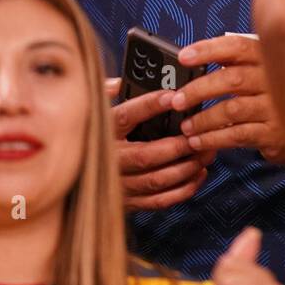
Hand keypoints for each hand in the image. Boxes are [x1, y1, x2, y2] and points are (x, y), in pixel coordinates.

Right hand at [106, 79, 215, 210]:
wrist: (78, 175)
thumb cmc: (93, 138)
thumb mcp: (95, 113)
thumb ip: (106, 95)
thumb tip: (120, 83)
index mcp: (102, 133)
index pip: (126, 116)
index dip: (150, 105)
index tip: (173, 97)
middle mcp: (110, 161)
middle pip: (146, 155)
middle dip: (179, 146)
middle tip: (199, 135)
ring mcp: (119, 185)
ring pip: (157, 180)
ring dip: (187, 168)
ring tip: (205, 153)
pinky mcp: (130, 202)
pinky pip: (160, 200)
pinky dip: (183, 190)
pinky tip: (198, 174)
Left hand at [174, 35, 284, 163]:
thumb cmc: (273, 92)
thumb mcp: (260, 70)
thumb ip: (234, 63)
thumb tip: (193, 60)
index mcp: (266, 58)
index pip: (236, 46)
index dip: (208, 49)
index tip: (184, 57)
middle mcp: (273, 80)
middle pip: (232, 79)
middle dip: (199, 90)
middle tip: (177, 101)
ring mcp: (276, 108)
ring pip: (233, 110)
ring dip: (204, 119)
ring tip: (186, 126)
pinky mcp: (274, 133)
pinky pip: (239, 135)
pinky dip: (215, 139)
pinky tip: (199, 141)